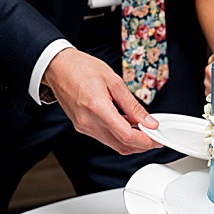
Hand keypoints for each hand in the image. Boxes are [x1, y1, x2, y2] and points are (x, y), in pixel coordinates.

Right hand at [44, 48, 161, 154]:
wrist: (58, 67)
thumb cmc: (81, 69)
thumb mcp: (114, 81)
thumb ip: (132, 105)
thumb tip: (148, 121)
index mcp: (97, 108)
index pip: (126, 136)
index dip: (145, 141)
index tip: (156, 139)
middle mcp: (88, 122)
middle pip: (121, 145)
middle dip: (141, 145)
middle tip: (154, 136)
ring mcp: (83, 127)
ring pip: (113, 144)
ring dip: (130, 141)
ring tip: (141, 128)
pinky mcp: (81, 127)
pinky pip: (104, 138)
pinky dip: (118, 136)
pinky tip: (125, 125)